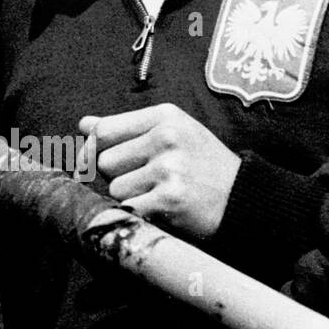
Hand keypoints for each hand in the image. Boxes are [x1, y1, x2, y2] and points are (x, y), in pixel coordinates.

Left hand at [79, 103, 241, 238]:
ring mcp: (170, 169)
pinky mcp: (171, 199)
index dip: (91, 149)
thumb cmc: (202, 164)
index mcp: (165, 116)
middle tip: (146, 180)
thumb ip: (126, 128)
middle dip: (117, 175)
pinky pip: (129, 207)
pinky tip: (160, 208)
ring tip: (159, 192)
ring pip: (115, 187)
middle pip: (105, 161)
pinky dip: (139, 212)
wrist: (245, 199)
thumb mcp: (171, 133)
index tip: (91, 160)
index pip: (104, 130)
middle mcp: (167, 138)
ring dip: (130, 196)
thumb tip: (84, 125)